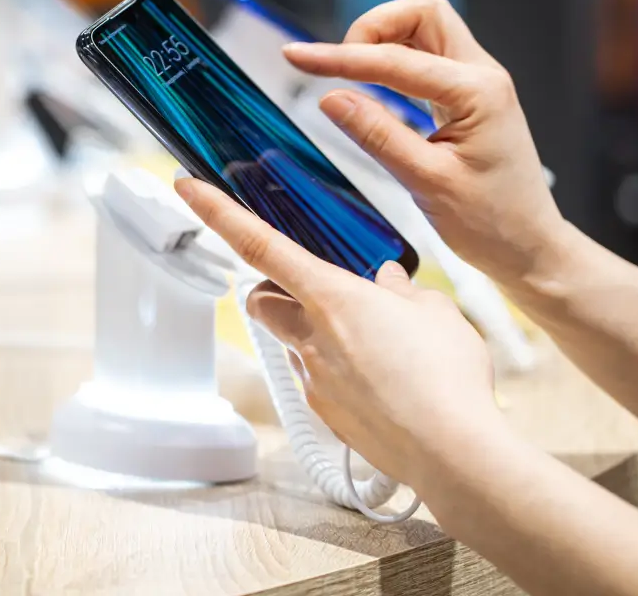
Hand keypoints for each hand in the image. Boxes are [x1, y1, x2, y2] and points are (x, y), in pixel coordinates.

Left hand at [175, 177, 505, 490]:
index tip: (187, 187)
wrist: (451, 451)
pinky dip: (339, 373)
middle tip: (311, 289)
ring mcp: (314, 381)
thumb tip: (389, 284)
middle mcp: (311, 338)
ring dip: (315, 333)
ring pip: (293, 343)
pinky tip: (382, 382)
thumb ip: (404, 292)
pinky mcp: (326, 415)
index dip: (217, 212)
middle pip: (260, 301)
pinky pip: (319, 382)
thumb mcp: (435, 312)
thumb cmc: (447, 377)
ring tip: (372, 343)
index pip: (259, 245)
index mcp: (332, 297)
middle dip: (271, 290)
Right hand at [282, 0, 566, 287]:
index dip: (340, 57)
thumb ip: (377, 135)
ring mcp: (477, 82)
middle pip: (421, 12)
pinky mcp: (467, 96)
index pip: (395, 60)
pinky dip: (394, 61)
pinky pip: (427, 57)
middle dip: (372, 27)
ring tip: (351, 75)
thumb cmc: (491, 223)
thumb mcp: (426, 182)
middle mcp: (482, 76)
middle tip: (338, 65)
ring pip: (423, 28)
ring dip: (383, 40)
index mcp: (479, 93)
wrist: (528, 247)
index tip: (297, 56)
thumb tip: (331, 98)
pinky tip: (372, 86)